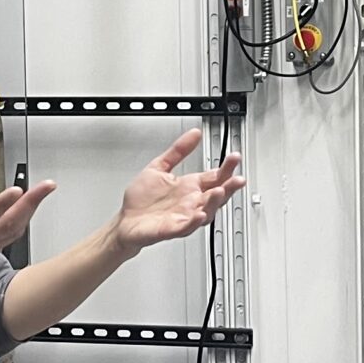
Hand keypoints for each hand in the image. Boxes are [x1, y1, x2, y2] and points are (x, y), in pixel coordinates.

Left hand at [107, 130, 243, 253]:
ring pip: (206, 210)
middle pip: (217, 194)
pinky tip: (200, 214)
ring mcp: (184, 216)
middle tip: (238, 178)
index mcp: (189, 187)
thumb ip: (178, 151)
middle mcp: (190, 202)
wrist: (125, 221)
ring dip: (215, 202)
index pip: (214, 176)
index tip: (234, 157)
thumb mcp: (159, 167)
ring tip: (221, 191)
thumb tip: (194, 134)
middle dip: (229, 186)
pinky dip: (194, 221)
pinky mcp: (172, 228)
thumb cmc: (141, 200)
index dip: (226, 167)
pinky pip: (187, 226)